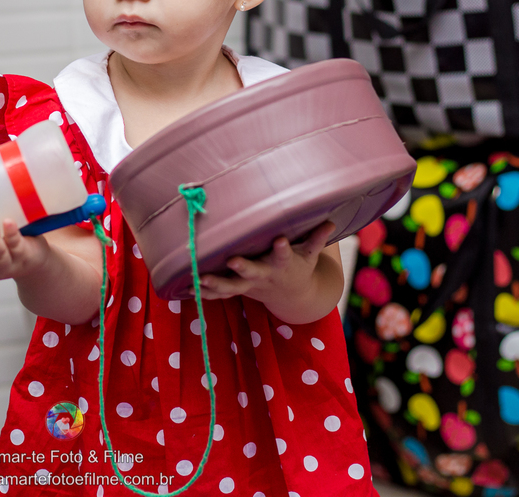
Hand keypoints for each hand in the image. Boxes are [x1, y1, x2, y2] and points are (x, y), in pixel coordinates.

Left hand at [199, 221, 336, 303]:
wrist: (293, 297)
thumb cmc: (299, 266)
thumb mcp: (310, 255)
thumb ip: (317, 239)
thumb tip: (332, 222)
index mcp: (282, 266)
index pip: (284, 256)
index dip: (283, 249)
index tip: (280, 240)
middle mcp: (265, 276)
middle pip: (253, 273)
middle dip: (243, 268)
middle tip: (232, 261)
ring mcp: (250, 286)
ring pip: (231, 287)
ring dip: (216, 284)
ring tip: (199, 279)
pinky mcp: (238, 291)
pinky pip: (219, 294)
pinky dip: (205, 293)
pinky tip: (187, 289)